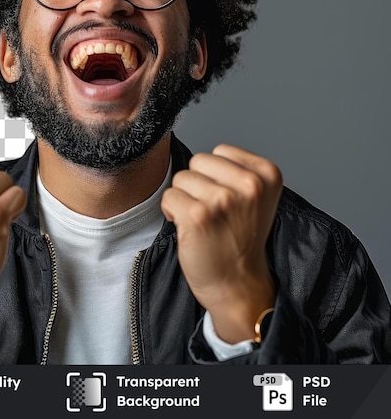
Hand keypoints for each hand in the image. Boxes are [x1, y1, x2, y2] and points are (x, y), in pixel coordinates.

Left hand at [161, 144, 281, 342]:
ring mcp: (223, 199)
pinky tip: (190, 229)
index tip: (228, 200)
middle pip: (198, 161)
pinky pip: (169, 197)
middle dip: (198, 184)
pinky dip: (172, 213)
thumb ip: (236, 170)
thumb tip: (198, 151)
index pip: (220, 150)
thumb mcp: (256, 196)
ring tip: (203, 221)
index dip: (215, 175)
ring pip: (181, 178)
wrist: (238, 284)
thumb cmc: (240, 239)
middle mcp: (249, 184)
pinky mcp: (198, 216)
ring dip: (185, 200)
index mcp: (266, 174)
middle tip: (213, 213)